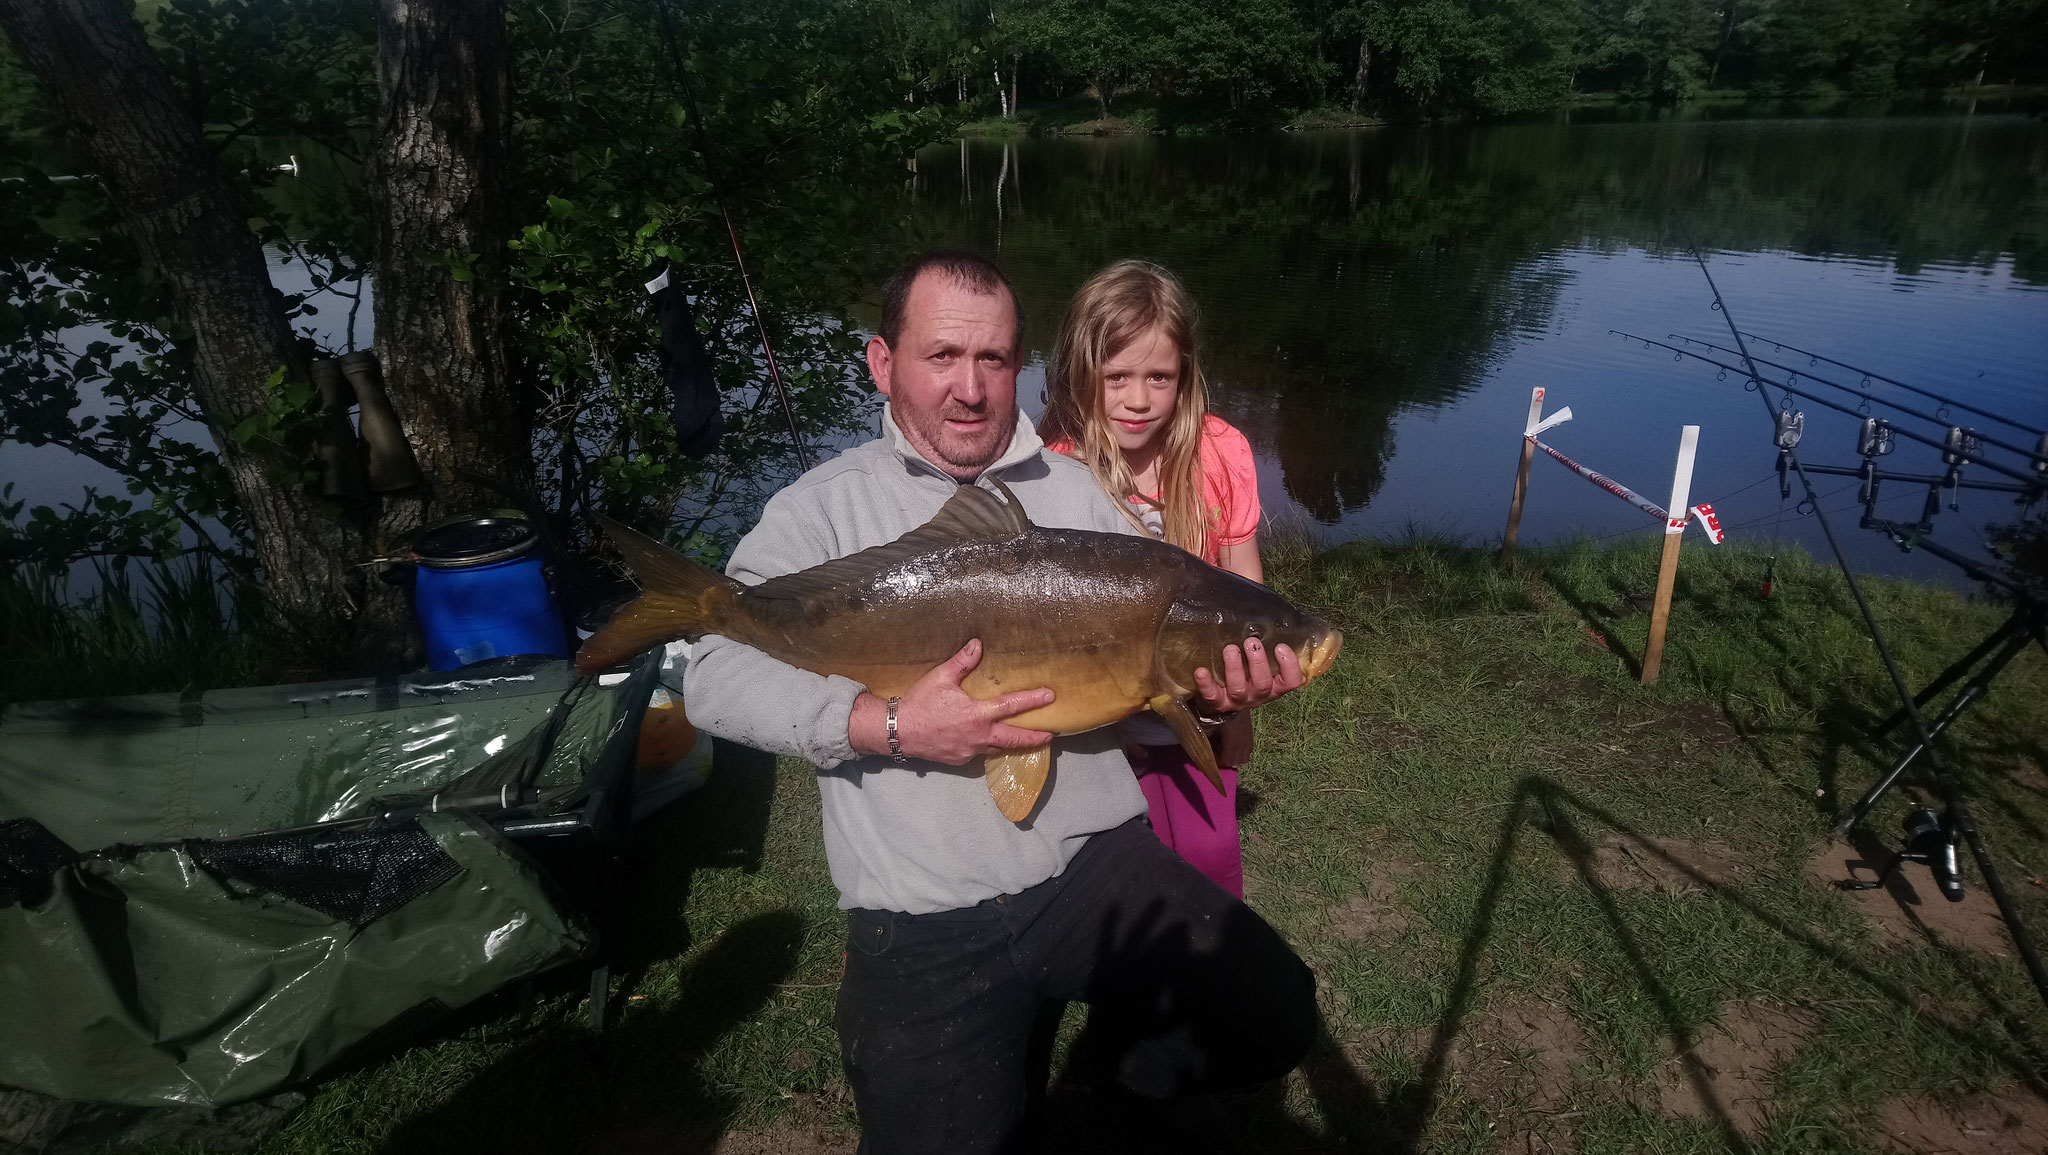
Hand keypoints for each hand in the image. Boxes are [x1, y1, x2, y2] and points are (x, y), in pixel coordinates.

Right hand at [853, 639, 1053, 764]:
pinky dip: (987, 747)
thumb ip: (962, 662)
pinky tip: (986, 741)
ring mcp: (970, 751)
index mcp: (977, 714)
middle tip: (1051, 736)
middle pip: (1015, 739)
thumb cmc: (920, 702)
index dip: (1033, 701)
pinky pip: (978, 753)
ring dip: (1012, 744)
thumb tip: (977, 644)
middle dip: (1035, 738)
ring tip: (1024, 739)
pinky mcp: (959, 760)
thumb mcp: (941, 678)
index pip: (1012, 706)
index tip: (1050, 698)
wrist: (898, 731)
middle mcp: (979, 736)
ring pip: (998, 748)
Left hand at [1193, 637, 1302, 714]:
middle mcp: (1258, 694)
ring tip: (1230, 649)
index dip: (1289, 666)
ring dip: (1234, 668)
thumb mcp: (1260, 662)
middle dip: (1258, 662)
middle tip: (1251, 642)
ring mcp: (1238, 700)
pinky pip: (1212, 696)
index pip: (1291, 681)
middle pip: (1263, 684)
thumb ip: (1265, 645)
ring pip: (1238, 688)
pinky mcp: (1217, 703)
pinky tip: (1201, 671)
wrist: (1221, 698)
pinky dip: (1206, 684)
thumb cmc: (1247, 672)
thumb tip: (1267, 613)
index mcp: (1274, 685)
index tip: (1281, 646)